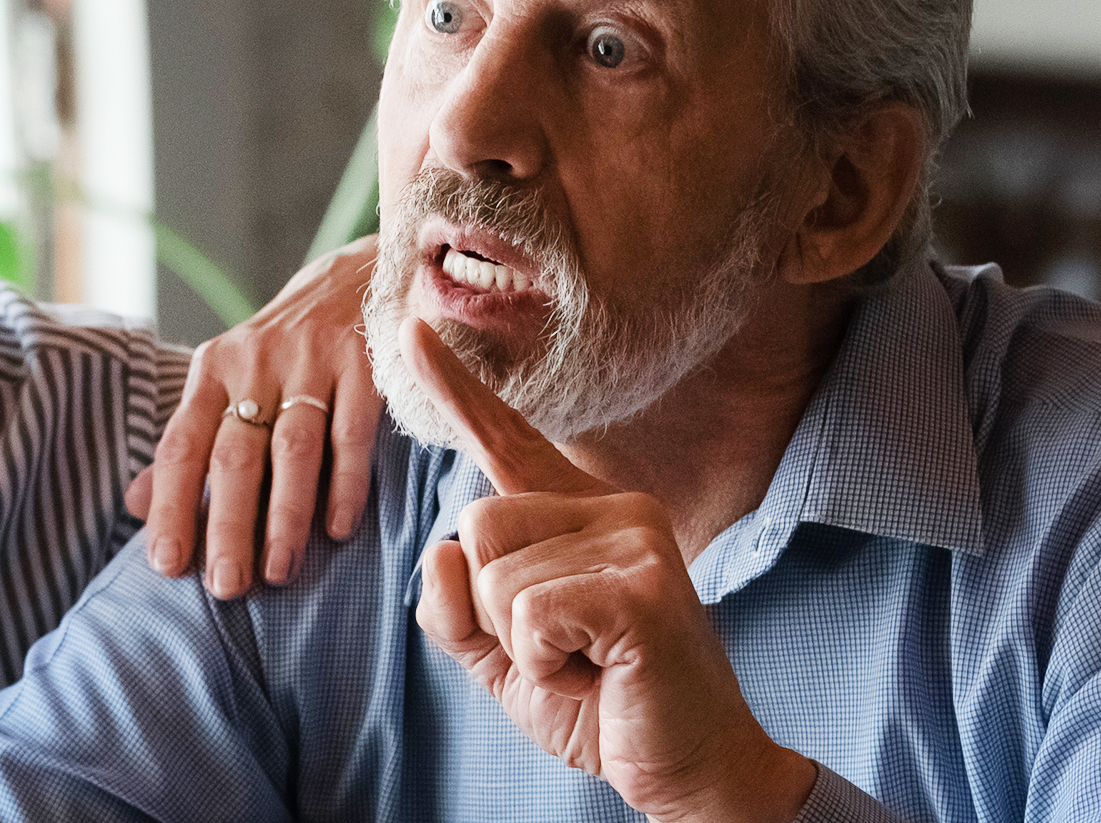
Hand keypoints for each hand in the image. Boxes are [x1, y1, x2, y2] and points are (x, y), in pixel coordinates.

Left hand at [127, 235, 380, 597]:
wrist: (356, 278)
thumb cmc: (281, 351)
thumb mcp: (226, 382)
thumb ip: (187, 443)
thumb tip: (135, 506)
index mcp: (212, 371)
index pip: (181, 445)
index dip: (172, 506)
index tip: (167, 565)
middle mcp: (255, 363)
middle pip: (235, 454)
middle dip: (228, 525)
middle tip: (226, 586)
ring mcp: (312, 361)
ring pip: (292, 449)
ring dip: (285, 516)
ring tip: (280, 572)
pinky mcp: (365, 365)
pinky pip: (352, 433)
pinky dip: (345, 484)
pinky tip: (338, 529)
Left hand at [403, 318, 813, 822]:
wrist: (687, 770)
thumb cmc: (601, 704)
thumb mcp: (506, 658)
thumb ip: (459, 609)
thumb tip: (441, 552)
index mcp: (580, 513)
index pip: (505, 442)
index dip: (456, 389)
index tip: (412, 329)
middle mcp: (615, 505)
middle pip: (475, 523)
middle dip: (494, 612)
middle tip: (568, 651)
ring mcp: (636, 537)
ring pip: (494, 573)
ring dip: (522, 646)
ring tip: (588, 662)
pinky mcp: (644, 584)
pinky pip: (528, 614)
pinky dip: (545, 664)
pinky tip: (601, 672)